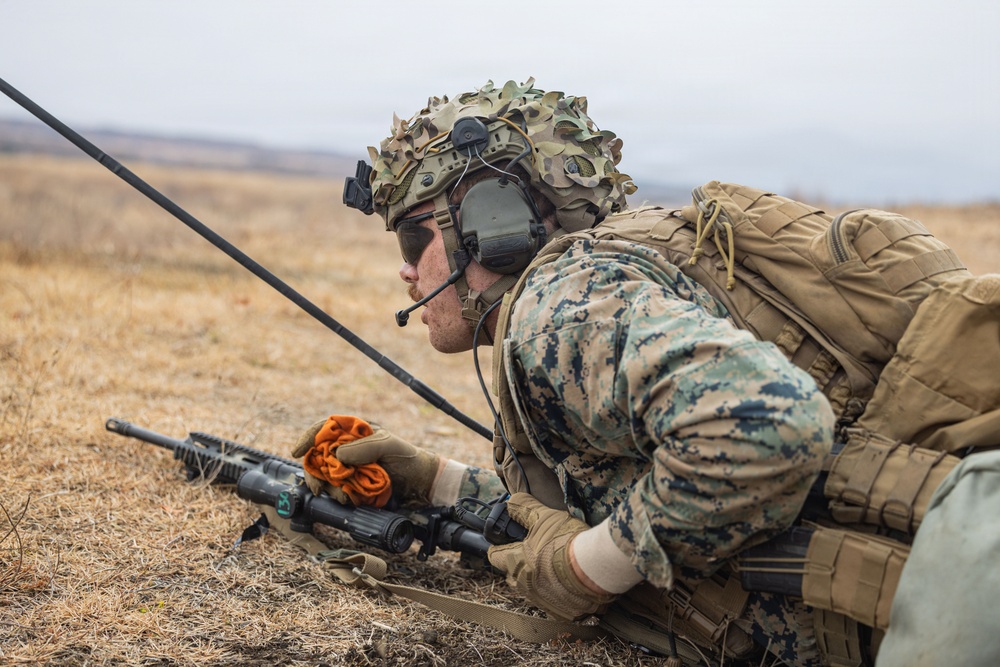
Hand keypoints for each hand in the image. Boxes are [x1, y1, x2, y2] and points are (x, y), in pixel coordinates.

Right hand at [291, 417, 441, 506]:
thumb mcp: (388, 445)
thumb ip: (365, 447)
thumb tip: (338, 455)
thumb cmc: (407, 457)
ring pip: (324, 475)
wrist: (420, 481)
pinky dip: (337, 495)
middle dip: (315, 472)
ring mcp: (348, 466)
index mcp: (354, 431)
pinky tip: (348, 500)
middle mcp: (347, 448)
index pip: (324, 428)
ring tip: (344, 497)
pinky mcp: (352, 484)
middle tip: (319, 487)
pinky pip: (335, 489)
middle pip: (318, 455)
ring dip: (328, 487)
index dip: (308, 438)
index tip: (298, 451)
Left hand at [487, 493, 616, 620]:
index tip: (504, 544)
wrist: (594, 568)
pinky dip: (556, 593)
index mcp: (516, 562)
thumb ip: (525, 509)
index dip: (498, 548)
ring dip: (538, 579)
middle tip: (536, 552)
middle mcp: (524, 584)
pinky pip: (551, 603)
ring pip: (531, 589)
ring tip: (555, 567)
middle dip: (520, 564)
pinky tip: (568, 583)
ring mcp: (540, 600)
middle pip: (513, 575)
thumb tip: (510, 502)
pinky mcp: (559, 612)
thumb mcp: (545, 517)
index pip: (495, 556)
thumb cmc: (566, 541)